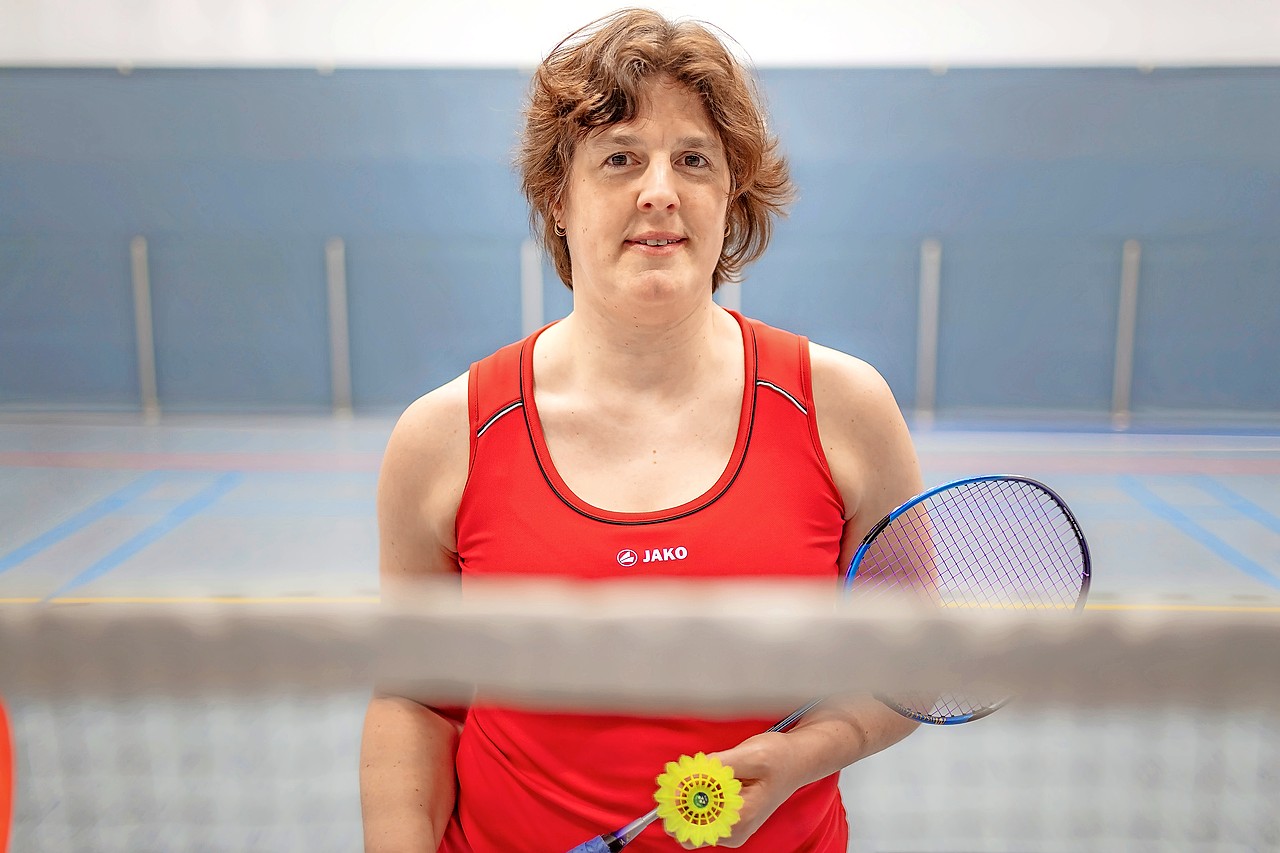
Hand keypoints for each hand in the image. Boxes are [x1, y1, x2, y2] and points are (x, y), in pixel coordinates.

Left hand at [669, 732, 801, 848]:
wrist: (794, 760)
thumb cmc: (779, 757)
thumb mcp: (750, 754)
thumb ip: (719, 766)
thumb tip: (690, 774)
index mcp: (741, 818)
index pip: (694, 825)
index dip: (677, 804)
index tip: (672, 780)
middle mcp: (735, 830)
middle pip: (688, 828)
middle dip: (677, 801)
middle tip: (677, 774)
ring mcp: (731, 827)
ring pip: (691, 821)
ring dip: (684, 797)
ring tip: (691, 772)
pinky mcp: (727, 819)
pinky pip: (700, 814)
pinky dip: (693, 796)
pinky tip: (699, 776)